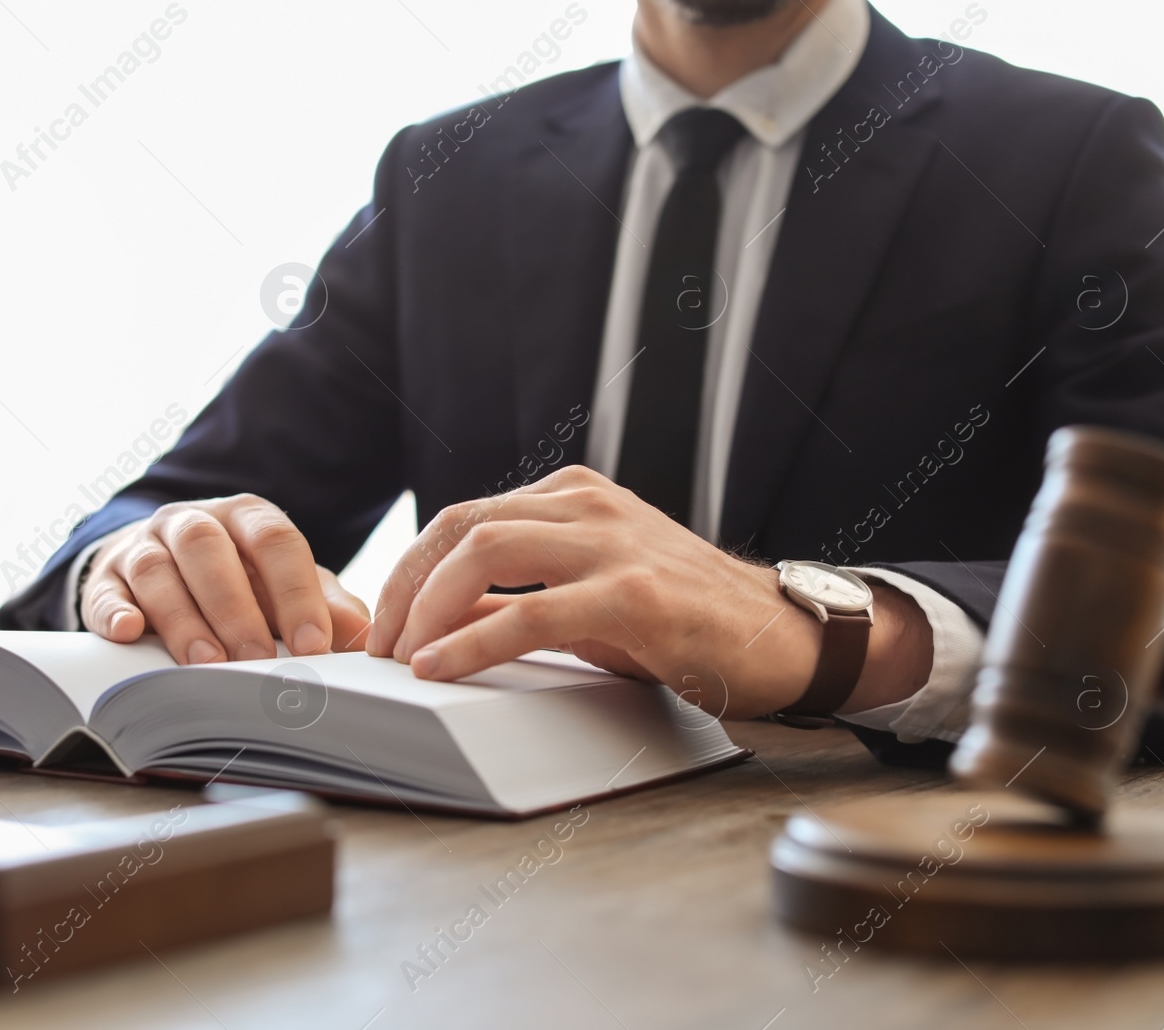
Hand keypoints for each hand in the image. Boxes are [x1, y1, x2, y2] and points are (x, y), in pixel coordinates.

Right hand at [80, 496, 371, 664]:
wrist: (165, 569)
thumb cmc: (240, 582)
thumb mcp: (285, 587)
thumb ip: (325, 606)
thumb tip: (364, 636)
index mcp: (247, 517)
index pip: (275, 541)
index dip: (295, 592)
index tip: (312, 645)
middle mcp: (193, 521)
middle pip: (210, 548)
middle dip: (235, 606)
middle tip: (256, 659)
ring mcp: (144, 544)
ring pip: (158, 568)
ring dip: (182, 617)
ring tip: (205, 662)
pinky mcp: (106, 577)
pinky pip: (104, 589)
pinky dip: (115, 611)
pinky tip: (128, 633)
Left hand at [365, 466, 931, 717]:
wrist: (783, 637)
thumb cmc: (684, 620)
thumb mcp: (587, 600)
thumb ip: (515, 600)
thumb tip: (437, 624)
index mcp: (572, 496)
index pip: (463, 517)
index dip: (410, 572)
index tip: (386, 626)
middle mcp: (588, 504)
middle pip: (460, 526)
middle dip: (404, 588)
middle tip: (381, 647)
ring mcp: (613, 542)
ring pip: (485, 552)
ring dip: (428, 609)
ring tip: (405, 659)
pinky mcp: (635, 594)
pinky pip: (531, 611)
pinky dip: (474, 641)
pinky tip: (441, 668)